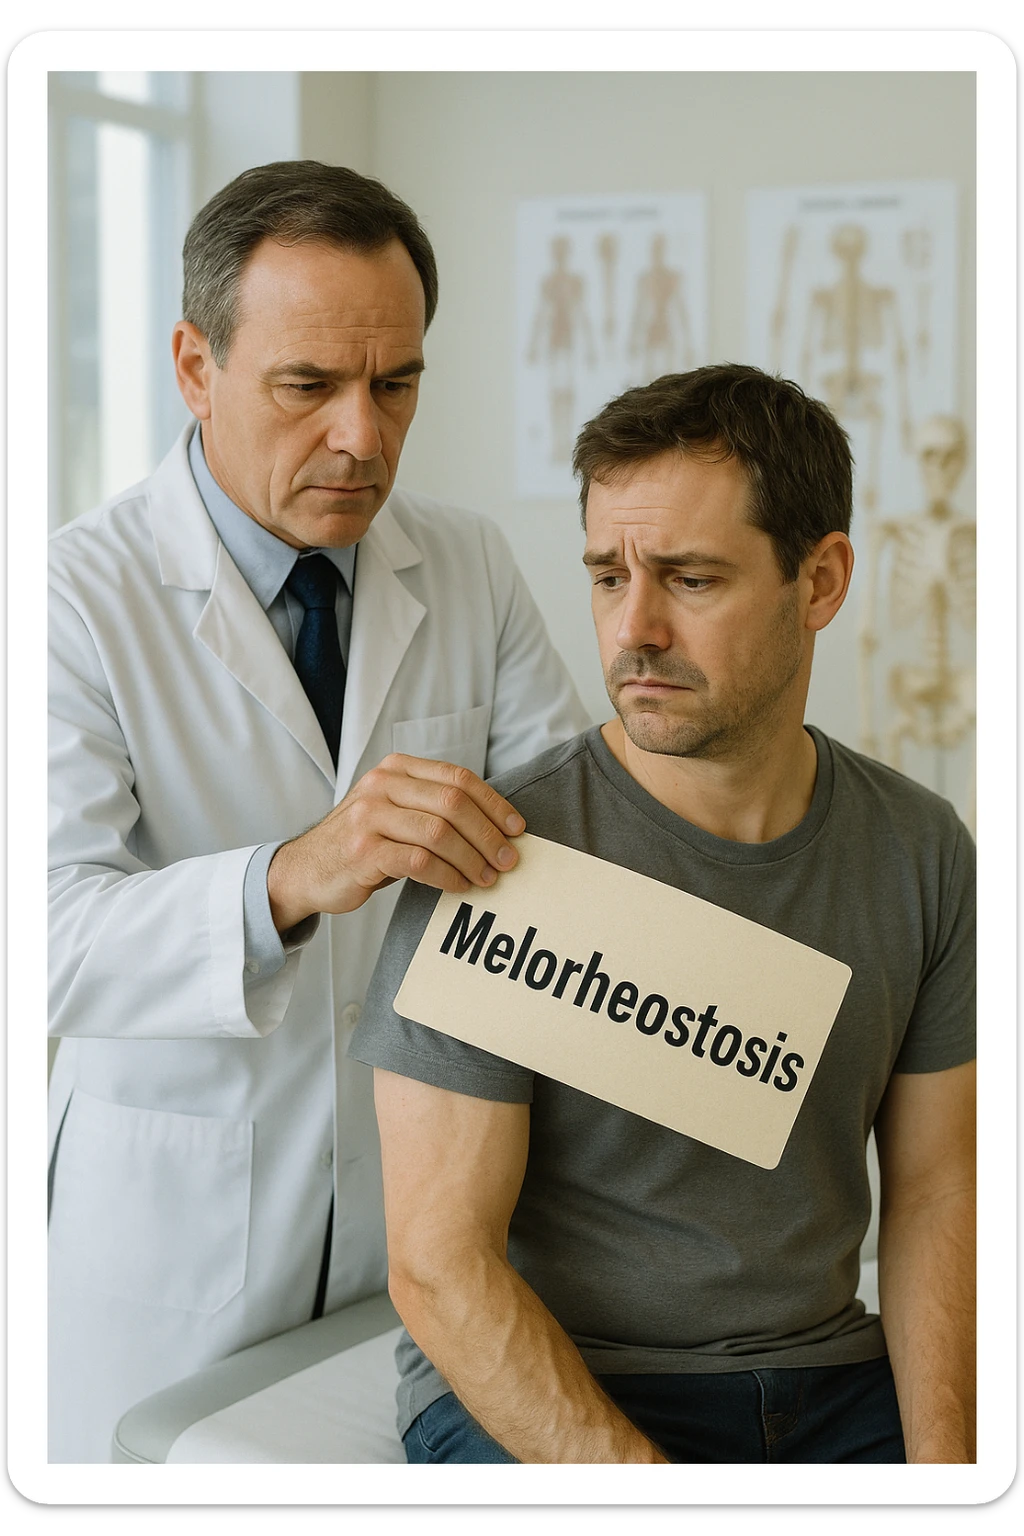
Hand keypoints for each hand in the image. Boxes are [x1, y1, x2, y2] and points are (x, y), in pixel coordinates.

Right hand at [267, 754, 524, 931]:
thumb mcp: (394, 810)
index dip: (494, 804)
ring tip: (487, 877)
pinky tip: (458, 886)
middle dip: (488, 834)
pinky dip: (448, 876)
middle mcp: (382, 786)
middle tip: (508, 859)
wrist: (307, 869)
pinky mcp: (363, 851)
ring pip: (439, 832)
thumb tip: (495, 825)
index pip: (458, 778)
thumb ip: (432, 806)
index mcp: (396, 769)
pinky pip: (420, 862)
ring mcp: (369, 817)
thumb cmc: (363, 842)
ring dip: (472, 858)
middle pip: (453, 802)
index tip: (516, 829)